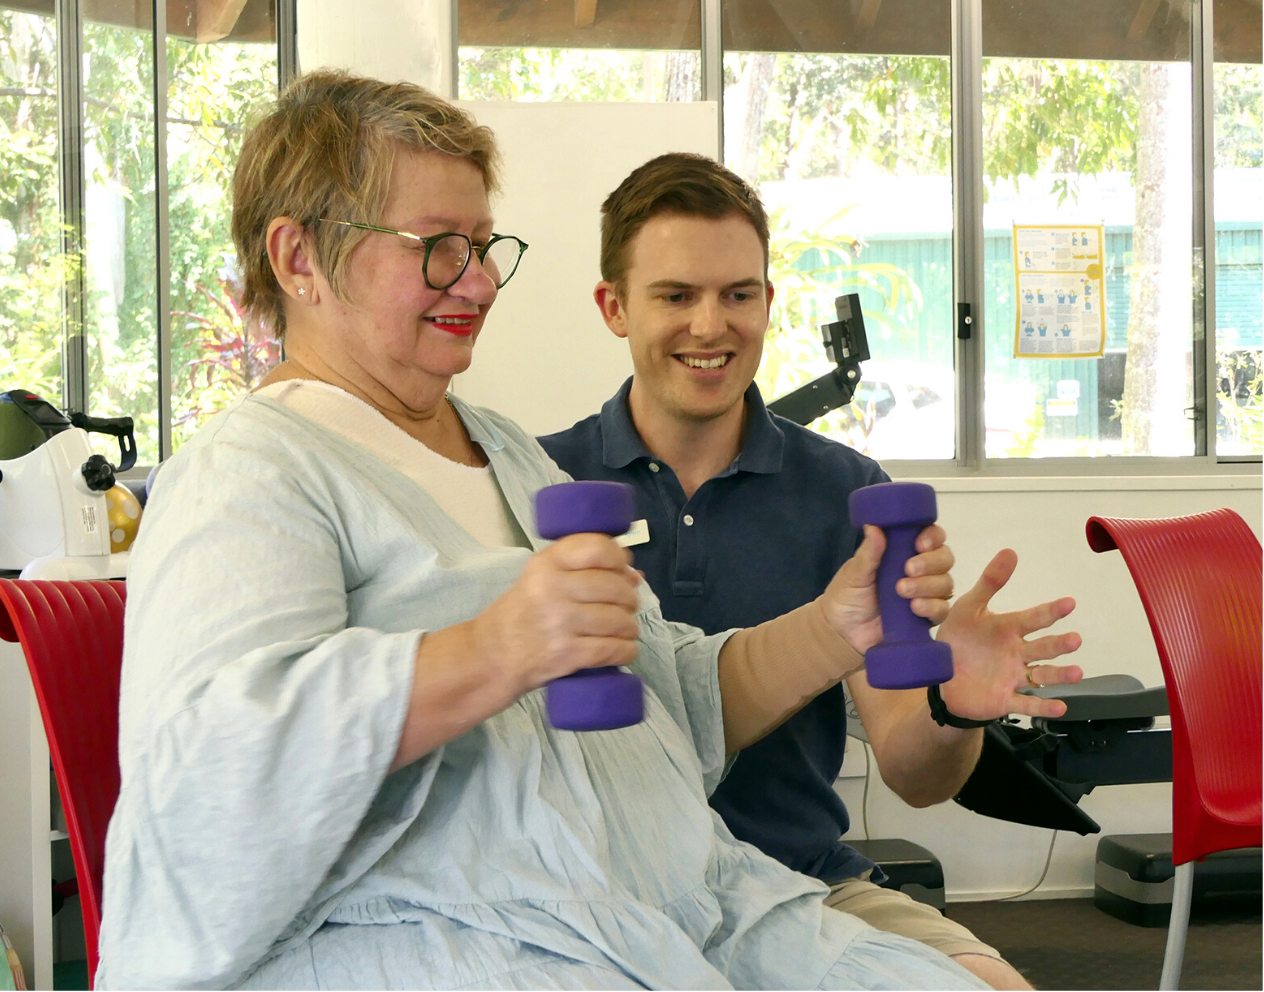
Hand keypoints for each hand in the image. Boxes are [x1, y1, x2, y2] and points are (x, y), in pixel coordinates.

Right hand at [470, 534, 640, 695]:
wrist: (491, 656)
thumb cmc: (521, 614)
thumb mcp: (540, 578)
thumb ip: (580, 570)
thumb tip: (633, 576)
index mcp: (546, 564)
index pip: (598, 548)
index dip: (619, 559)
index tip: (623, 570)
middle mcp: (553, 588)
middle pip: (615, 587)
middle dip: (629, 599)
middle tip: (627, 607)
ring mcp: (560, 622)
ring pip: (619, 620)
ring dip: (629, 628)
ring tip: (625, 630)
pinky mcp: (567, 653)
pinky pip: (613, 649)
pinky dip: (626, 651)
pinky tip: (623, 650)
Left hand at [821, 524, 954, 655]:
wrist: (842, 632)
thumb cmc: (848, 594)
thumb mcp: (855, 572)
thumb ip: (868, 552)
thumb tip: (874, 527)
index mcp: (905, 551)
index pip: (931, 537)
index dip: (932, 537)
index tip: (919, 543)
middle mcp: (921, 570)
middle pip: (944, 558)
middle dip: (930, 562)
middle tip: (908, 568)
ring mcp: (925, 594)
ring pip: (945, 584)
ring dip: (928, 585)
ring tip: (902, 590)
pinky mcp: (926, 617)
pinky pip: (942, 610)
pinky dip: (932, 607)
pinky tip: (914, 607)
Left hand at [934, 549, 1082, 721]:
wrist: (939, 674)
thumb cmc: (959, 639)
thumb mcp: (969, 607)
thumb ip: (989, 582)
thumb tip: (1010, 552)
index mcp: (1009, 629)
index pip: (1034, 618)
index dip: (1050, 611)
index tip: (1069, 603)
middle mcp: (1017, 653)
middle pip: (1043, 648)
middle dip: (1059, 644)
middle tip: (1075, 640)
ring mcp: (1013, 677)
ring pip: (1042, 676)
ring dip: (1060, 675)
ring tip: (1077, 673)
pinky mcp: (1004, 699)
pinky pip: (1026, 704)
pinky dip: (1043, 706)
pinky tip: (1060, 707)